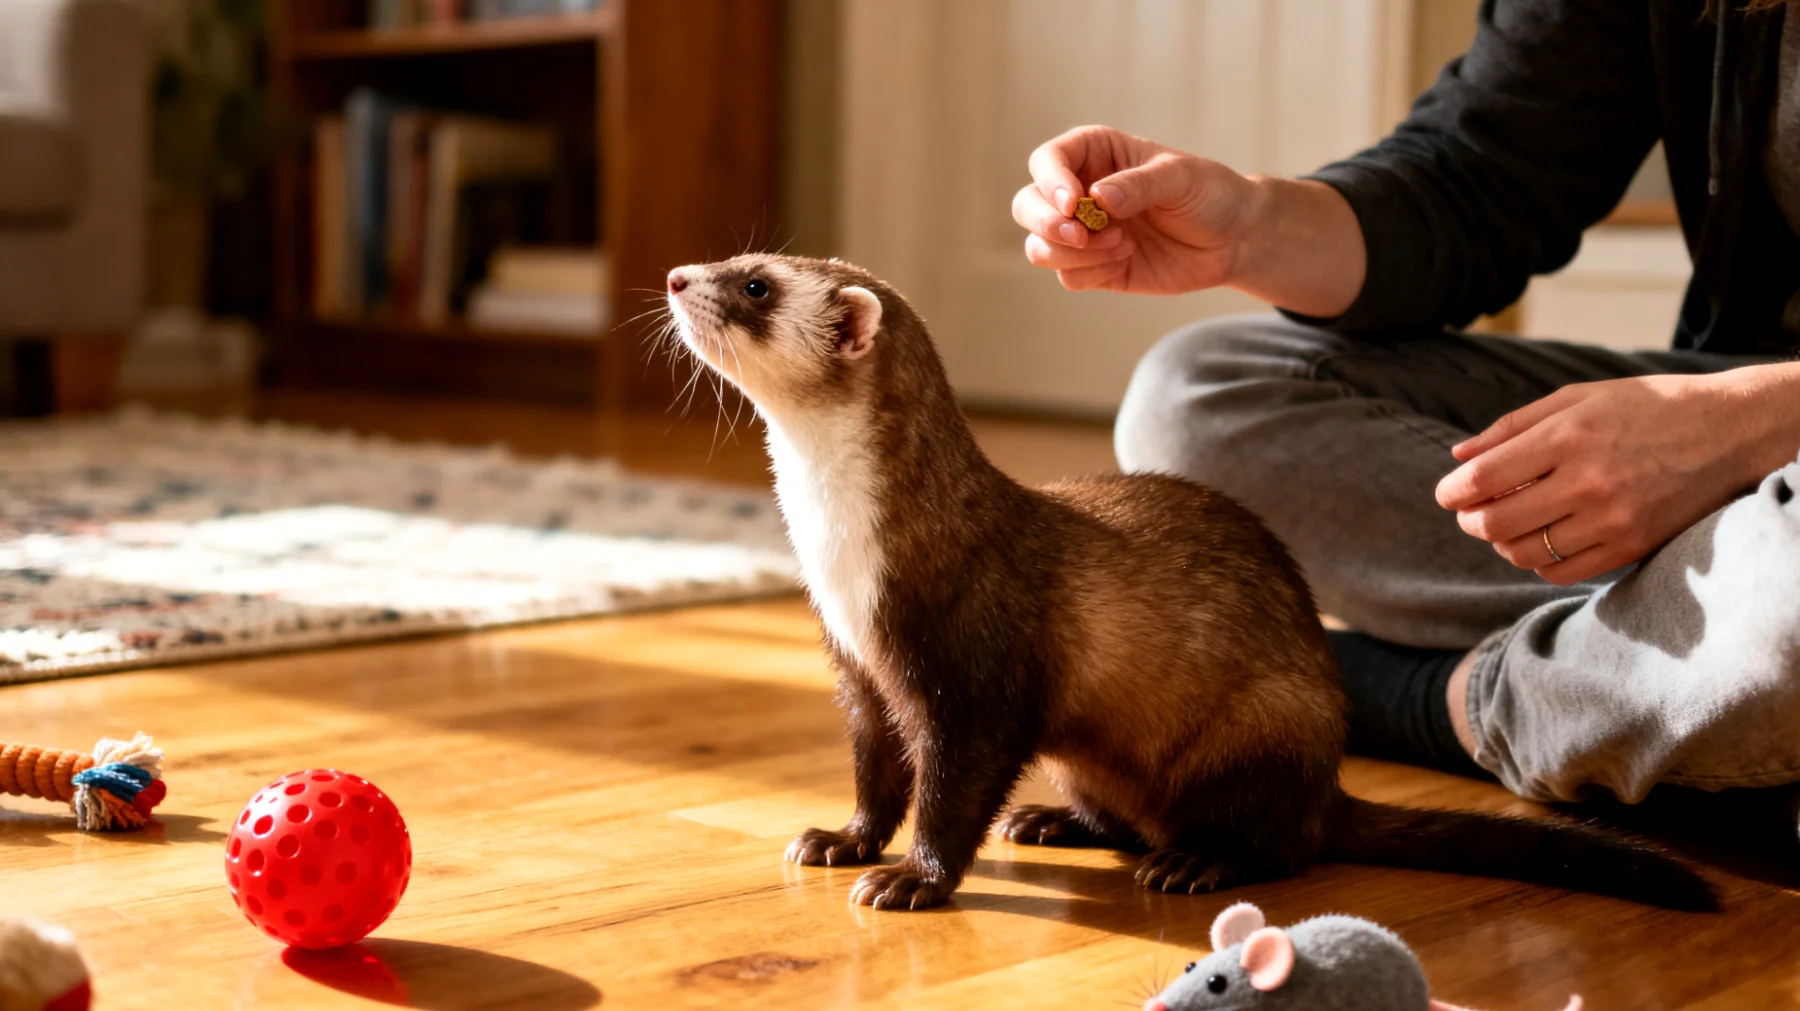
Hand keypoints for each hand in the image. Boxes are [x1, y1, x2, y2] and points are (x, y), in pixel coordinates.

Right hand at [1011, 125, 1364, 313]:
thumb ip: (1138, 185)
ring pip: (1041, 246)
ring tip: (1121, 246)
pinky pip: (1068, 277)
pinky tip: (1125, 261)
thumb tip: (1097, 198)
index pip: (1048, 161)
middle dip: (1046, 224)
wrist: (1234, 238)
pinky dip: (1091, 273)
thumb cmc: (1209, 192)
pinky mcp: (1094, 268)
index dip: (1050, 183)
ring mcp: (1084, 233)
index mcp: (1094, 154)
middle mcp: (1079, 191)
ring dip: (1072, 254)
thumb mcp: (1181, 177)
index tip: (1075, 204)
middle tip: (1081, 235)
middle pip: (1027, 206)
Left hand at [1435, 367, 1799, 584]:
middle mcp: (1589, 481)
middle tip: (1470, 513)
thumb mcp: (1578, 397)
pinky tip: (1541, 540)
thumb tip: (1458, 457)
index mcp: (1569, 435)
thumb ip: (1512, 427)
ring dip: (1501, 543)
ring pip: (1524, 553)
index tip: (1448, 494)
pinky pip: (1560, 571)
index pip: (1484, 478)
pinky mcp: (1632, 547)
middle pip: (1496, 523)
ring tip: (1506, 524)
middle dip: (1470, 521)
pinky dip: (1537, 561)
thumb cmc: (1646, 407)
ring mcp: (1613, 519)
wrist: (1729, 431)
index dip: (1452, 491)